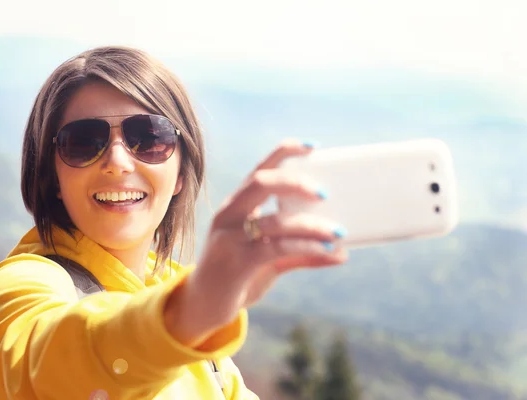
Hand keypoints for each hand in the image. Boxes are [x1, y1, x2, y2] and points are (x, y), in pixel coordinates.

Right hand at [164, 140, 347, 344]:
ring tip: (338, 231)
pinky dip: (305, 246)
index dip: (284, 152)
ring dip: (310, 224)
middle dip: (295, 182)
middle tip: (324, 192)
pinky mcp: (236, 262)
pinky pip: (276, 248)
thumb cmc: (237, 278)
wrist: (202, 307)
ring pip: (274, 220)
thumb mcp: (270, 261)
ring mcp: (230, 238)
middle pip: (261, 182)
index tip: (313, 146)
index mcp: (236, 207)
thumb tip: (341, 252)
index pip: (259, 169)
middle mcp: (229, 215)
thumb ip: (301, 253)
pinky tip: (326, 250)